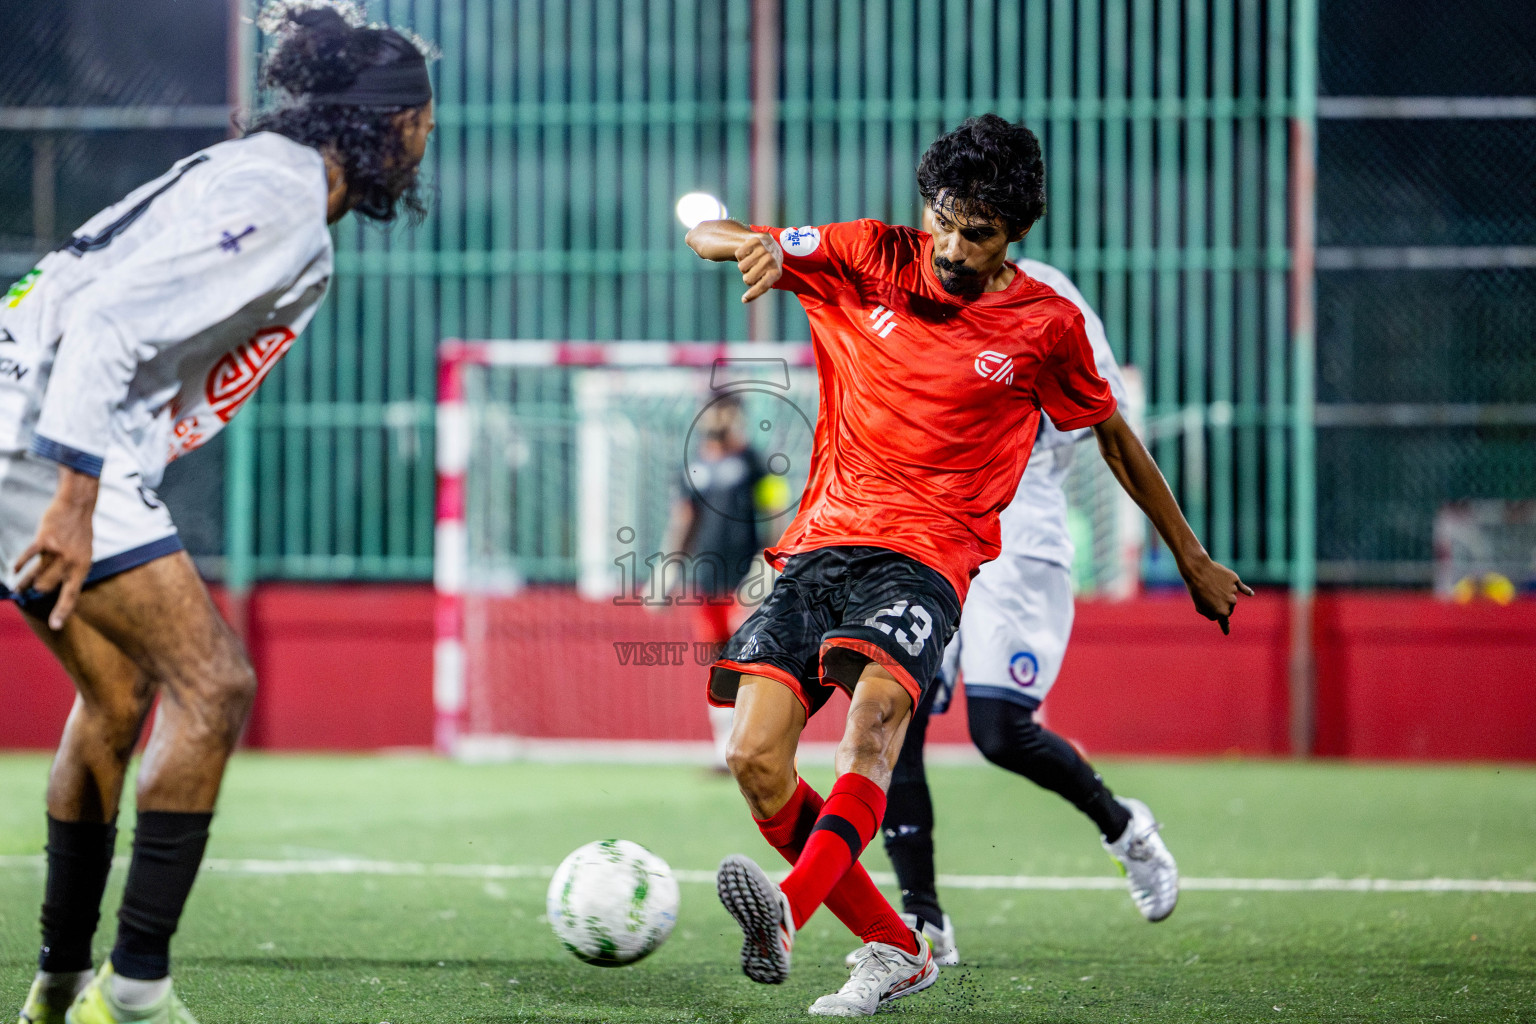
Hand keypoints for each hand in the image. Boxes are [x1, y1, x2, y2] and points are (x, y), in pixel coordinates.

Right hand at [13, 469, 98, 629]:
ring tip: (18, 589)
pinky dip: (19, 564)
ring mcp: (57, 552)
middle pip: (47, 587)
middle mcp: (70, 563)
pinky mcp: (44, 541)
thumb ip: (72, 571)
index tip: (54, 626)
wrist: (77, 508)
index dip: (62, 612)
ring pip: (36, 575)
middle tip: (32, 591)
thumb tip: (57, 587)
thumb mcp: (85, 555)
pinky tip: (15, 570)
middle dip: (39, 589)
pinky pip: (28, 557)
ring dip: (25, 583)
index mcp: (82, 568)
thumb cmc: (80, 533)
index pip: (71, 595)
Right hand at [736, 232, 782, 302]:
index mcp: (776, 272)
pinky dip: (741, 255)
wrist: (771, 244)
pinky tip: (749, 253)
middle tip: (753, 271)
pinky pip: (738, 254)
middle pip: (748, 279)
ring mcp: (763, 249)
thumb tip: (744, 300)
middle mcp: (771, 260)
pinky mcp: (755, 240)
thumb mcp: (768, 278)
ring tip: (752, 261)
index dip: (752, 294)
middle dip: (747, 278)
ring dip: (744, 267)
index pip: (763, 286)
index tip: (744, 299)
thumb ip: (758, 289)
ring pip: (742, 267)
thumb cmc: (768, 266)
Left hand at [1178, 552, 1253, 634]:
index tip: (1226, 632)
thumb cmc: (1196, 589)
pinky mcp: (1235, 579)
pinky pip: (1241, 587)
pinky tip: (1250, 594)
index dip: (1225, 627)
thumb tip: (1218, 616)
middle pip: (1228, 608)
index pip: (1224, 622)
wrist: (1198, 570)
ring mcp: (1234, 591)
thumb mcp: (1199, 606)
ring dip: (1223, 594)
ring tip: (1211, 586)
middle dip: (1220, 605)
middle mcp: (1231, 603)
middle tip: (1208, 596)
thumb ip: (1210, 614)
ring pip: (1231, 596)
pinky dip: (1246, 590)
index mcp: (1222, 612)